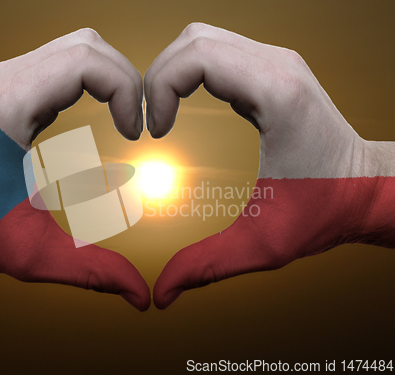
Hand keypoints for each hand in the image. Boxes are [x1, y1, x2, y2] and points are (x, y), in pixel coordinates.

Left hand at [0, 29, 149, 310]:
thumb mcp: (38, 257)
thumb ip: (95, 274)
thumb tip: (143, 298)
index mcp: (11, 107)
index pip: (87, 62)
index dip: (127, 91)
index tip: (133, 133)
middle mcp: (7, 79)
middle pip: (89, 46)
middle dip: (128, 80)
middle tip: (135, 125)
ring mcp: (8, 75)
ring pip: (80, 45)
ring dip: (113, 76)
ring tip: (124, 117)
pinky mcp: (13, 82)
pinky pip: (66, 59)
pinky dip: (95, 78)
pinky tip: (102, 110)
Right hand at [146, 23, 394, 308]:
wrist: (368, 187)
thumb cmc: (325, 210)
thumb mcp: (261, 245)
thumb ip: (206, 266)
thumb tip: (161, 294)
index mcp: (277, 95)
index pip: (196, 57)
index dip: (159, 89)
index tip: (155, 131)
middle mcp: (278, 65)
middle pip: (193, 40)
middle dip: (157, 77)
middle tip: (151, 122)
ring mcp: (277, 62)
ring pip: (203, 38)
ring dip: (173, 71)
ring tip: (164, 113)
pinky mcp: (273, 68)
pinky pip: (219, 51)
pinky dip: (191, 72)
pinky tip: (186, 106)